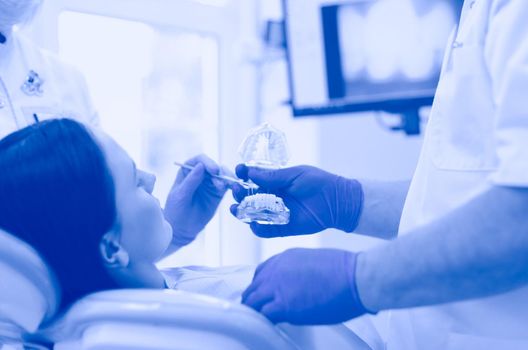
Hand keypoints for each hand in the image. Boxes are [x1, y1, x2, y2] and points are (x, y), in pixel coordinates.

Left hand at [164, 155, 227, 246]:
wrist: (182, 228)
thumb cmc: (176, 210)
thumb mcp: (180, 196)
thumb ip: (190, 181)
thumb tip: (200, 166)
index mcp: (187, 171)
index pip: (199, 160)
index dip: (208, 162)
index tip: (214, 170)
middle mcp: (200, 174)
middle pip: (213, 166)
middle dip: (219, 171)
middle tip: (221, 182)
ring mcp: (210, 183)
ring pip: (222, 174)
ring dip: (226, 177)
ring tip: (227, 186)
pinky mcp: (218, 193)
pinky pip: (226, 185)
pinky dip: (231, 185)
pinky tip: (233, 188)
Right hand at [230, 165, 362, 236]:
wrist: (337, 202)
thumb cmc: (319, 183)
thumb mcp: (295, 174)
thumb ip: (273, 176)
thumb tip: (250, 172)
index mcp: (275, 181)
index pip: (253, 178)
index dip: (244, 174)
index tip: (239, 170)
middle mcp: (273, 197)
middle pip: (248, 196)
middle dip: (239, 192)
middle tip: (236, 189)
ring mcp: (276, 212)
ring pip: (252, 213)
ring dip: (242, 211)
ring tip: (236, 208)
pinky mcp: (282, 228)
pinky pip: (265, 230)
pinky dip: (257, 228)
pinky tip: (253, 223)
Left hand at [242, 248, 369, 324]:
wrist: (355, 277)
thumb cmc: (346, 270)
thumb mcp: (315, 262)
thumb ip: (301, 272)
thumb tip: (301, 286)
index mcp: (285, 257)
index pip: (261, 272)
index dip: (261, 287)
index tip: (264, 296)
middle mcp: (277, 269)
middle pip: (253, 288)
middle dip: (254, 300)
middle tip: (258, 312)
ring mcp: (277, 287)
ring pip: (252, 302)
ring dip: (255, 312)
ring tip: (259, 322)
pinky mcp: (283, 306)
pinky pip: (262, 316)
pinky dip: (263, 322)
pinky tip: (268, 327)